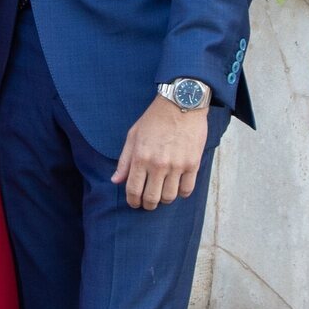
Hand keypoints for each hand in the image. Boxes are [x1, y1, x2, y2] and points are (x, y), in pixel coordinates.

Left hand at [112, 94, 207, 209]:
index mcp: (141, 158)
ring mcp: (177, 165)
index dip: (133, 201)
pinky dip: (181, 193)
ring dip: (164, 200)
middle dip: (148, 205)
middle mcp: (158, 165)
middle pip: (152, 198)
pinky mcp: (193, 163)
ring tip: (162, 194)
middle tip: (148, 203)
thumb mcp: (133, 136)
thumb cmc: (154, 119)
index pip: (134, 190)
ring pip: (169, 197)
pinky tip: (177, 187)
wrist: (181, 104)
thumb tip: (116, 180)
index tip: (134, 203)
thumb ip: (124, 161)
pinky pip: (187, 189)